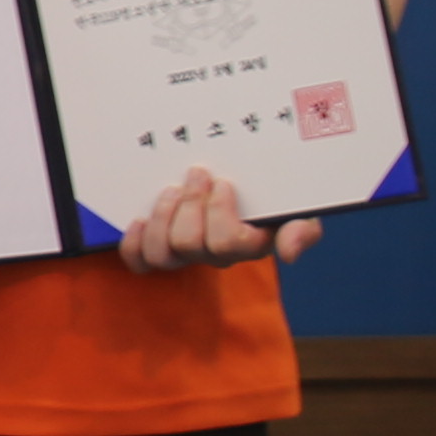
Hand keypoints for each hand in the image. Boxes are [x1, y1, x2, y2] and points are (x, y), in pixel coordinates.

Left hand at [113, 168, 315, 277]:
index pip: (228, 243)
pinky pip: (141, 262)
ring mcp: (188, 253)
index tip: (223, 182)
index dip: (218, 213)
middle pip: (191, 245)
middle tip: (196, 173)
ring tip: (170, 190)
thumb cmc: (277, 193)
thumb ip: (302, 229)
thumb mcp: (299, 207)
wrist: (252, 179)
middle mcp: (217, 255)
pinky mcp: (162, 248)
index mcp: (251, 244)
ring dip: (162, 218)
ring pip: (163, 254)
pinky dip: (134, 244)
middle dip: (189, 204)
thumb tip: (288, 253)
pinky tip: (138, 220)